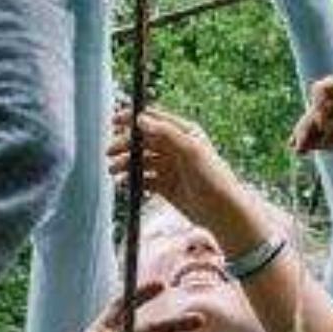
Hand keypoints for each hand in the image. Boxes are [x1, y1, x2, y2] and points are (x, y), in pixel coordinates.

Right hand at [107, 105, 251, 238]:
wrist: (222, 212)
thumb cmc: (213, 178)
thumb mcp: (190, 150)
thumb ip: (165, 132)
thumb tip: (140, 118)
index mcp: (184, 132)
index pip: (154, 119)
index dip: (133, 119)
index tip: (114, 122)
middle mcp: (175, 147)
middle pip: (143, 140)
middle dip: (125, 145)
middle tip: (110, 152)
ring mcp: (170, 167)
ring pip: (141, 160)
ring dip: (126, 163)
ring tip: (113, 171)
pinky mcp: (166, 186)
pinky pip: (144, 179)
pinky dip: (132, 180)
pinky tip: (124, 184)